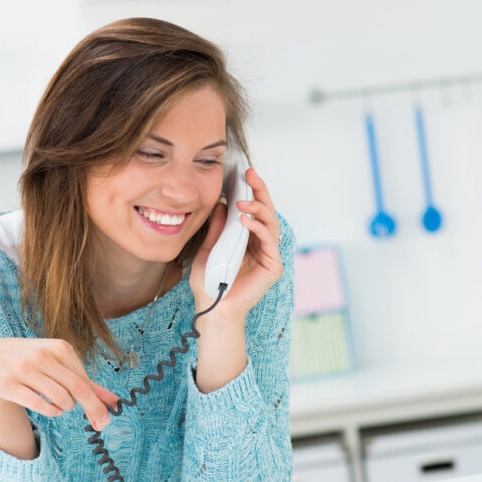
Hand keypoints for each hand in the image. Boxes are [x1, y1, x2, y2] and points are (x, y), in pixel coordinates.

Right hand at [0, 338, 119, 430]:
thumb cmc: (35, 363)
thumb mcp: (61, 365)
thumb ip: (86, 383)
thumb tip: (115, 402)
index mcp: (59, 348)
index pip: (85, 380)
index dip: (97, 403)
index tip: (105, 419)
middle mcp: (42, 356)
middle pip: (76, 389)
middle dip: (91, 409)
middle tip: (98, 423)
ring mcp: (23, 369)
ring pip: (60, 398)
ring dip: (66, 407)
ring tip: (63, 405)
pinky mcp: (8, 384)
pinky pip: (40, 405)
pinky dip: (52, 411)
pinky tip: (52, 408)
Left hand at [189, 167, 282, 319]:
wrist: (213, 308)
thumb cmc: (209, 282)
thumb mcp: (208, 248)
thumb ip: (217, 228)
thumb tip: (221, 203)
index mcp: (248, 239)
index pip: (254, 210)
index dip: (252, 190)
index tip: (243, 173)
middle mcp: (262, 244)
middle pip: (267, 211)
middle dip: (260, 190)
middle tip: (251, 174)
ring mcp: (269, 255)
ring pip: (271, 222)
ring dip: (258, 208)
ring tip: (242, 202)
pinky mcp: (273, 266)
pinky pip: (268, 241)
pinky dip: (258, 228)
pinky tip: (245, 220)